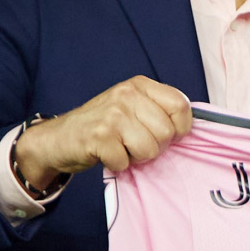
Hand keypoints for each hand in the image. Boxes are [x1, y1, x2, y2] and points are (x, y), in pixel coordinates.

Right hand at [13, 77, 192, 186]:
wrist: (58, 138)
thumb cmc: (102, 127)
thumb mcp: (131, 107)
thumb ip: (158, 111)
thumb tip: (190, 129)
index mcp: (139, 85)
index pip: (181, 106)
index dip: (180, 129)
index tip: (168, 136)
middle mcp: (126, 95)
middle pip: (166, 133)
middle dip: (154, 147)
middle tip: (133, 144)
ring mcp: (112, 114)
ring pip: (149, 149)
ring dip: (135, 157)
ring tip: (120, 148)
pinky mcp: (99, 136)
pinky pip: (125, 162)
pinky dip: (117, 165)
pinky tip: (106, 154)